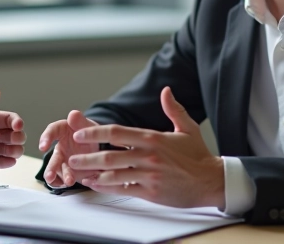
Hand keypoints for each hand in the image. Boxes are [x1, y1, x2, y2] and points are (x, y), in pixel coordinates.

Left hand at [0, 89, 24, 177]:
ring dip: (16, 150)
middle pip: (14, 133)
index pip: (8, 118)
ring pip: (12, 148)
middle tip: (12, 140)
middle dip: (18, 136)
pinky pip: (2, 163)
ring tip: (9, 152)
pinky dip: (9, 162)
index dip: (16, 121)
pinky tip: (6, 161)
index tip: (17, 127)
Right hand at [38, 110, 100, 187]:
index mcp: (62, 131)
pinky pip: (64, 179)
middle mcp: (60, 148)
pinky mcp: (69, 172)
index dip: (46, 138)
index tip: (43, 146)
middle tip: (49, 176)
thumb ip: (80, 121)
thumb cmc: (90, 133)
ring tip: (68, 182)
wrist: (99, 146)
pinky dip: (64, 183)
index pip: (52, 131)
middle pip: (54, 157)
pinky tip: (67, 185)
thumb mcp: (88, 125)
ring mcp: (64, 162)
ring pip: (60, 170)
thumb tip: (73, 114)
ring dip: (62, 176)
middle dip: (51, 167)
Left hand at [67, 87, 224, 208]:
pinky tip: (95, 184)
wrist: (212, 181)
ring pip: (114, 175)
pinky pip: (123, 189)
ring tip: (78, 173)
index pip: (117, 132)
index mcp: (153, 138)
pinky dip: (106, 187)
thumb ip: (173, 109)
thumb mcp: (187, 128)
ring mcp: (149, 175)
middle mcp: (149, 156)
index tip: (79, 133)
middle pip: (110, 156)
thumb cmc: (198, 155)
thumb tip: (166, 90)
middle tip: (71, 156)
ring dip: (93, 174)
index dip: (95, 133)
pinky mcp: (151, 192)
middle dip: (87, 157)